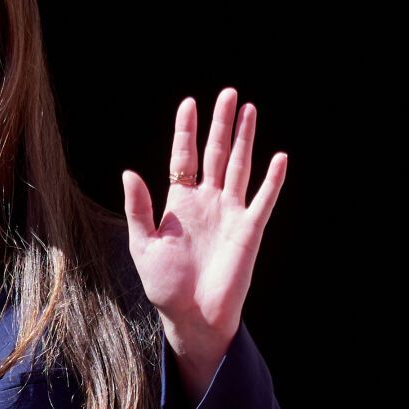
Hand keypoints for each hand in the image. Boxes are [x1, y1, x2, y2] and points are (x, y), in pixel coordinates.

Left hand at [121, 88, 286, 399]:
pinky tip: (279, 157)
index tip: (189, 103)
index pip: (183, 158)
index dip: (186, 131)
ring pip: (239, 167)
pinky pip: (264, 199)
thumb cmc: (165, 285)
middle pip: (215, 154)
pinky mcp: (249, 230)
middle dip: (221, 124)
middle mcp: (206, 202)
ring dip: (244, 139)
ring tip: (249, 109)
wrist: (191, 316)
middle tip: (228, 93)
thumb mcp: (142, 245)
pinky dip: (273, 179)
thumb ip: (138, 208)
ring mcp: (230, 213)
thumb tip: (128, 172)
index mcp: (178, 204)